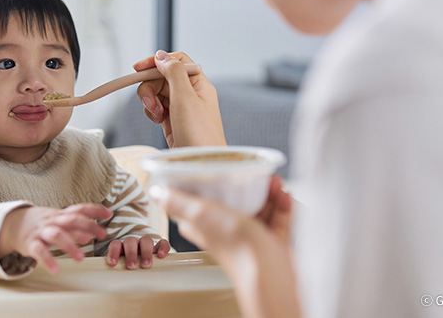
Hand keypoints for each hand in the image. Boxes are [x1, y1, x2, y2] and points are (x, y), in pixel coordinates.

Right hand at [0, 203, 111, 273]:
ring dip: (70, 245)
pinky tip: (56, 270)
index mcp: (61, 215)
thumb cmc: (42, 225)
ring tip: (81, 258)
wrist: (13, 224)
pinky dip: (48, 260)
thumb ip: (74, 229)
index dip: (95, 210)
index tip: (109, 214)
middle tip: (103, 235)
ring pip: (56, 234)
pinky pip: (39, 252)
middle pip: (71, 219)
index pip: (79, 209)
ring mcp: (41, 232)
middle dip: (88, 225)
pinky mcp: (30, 244)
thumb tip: (90, 235)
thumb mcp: (58, 223)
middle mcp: (52, 221)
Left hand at [105, 235, 170, 268]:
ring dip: (145, 252)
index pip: (115, 245)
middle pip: (130, 242)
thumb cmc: (129, 271)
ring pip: (146, 241)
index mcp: (122, 248)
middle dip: (131, 253)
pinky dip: (162, 247)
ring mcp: (146, 244)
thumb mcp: (122, 271)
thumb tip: (111, 286)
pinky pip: (162, 242)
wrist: (144, 266)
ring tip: (146, 265)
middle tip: (131, 266)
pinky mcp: (159, 246)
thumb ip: (117, 274)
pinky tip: (161, 255)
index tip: (112, 264)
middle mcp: (134, 244)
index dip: (113, 252)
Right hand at [133, 50, 225, 146]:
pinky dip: (152, 111)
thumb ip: (174, 72)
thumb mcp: (186, 97)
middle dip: (150, 86)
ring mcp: (181, 107)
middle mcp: (190, 93)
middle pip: (162, 77)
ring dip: (150, 100)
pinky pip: (156, 107)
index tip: (138, 68)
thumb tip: (162, 56)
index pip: (176, 61)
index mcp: (198, 83)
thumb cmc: (199, 134)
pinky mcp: (172, 120)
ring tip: (157, 114)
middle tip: (149, 102)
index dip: (157, 62)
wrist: (199, 164)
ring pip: (156, 92)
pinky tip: (157, 120)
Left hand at [150, 177, 299, 317]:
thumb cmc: (236, 247)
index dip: (205, 187)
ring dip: (266, 193)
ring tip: (273, 181)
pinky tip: (285, 195)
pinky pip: (277, 220)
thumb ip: (178, 202)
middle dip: (244, 186)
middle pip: (233, 203)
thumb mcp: (201, 214)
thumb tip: (157, 192)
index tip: (216, 169)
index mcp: (206, 227)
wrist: (271, 274)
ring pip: (258, 209)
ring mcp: (250, 239)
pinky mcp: (272, 243)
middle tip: (254, 174)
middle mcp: (226, 233)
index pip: (199, 205)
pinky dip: (282, 206)